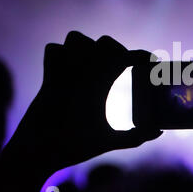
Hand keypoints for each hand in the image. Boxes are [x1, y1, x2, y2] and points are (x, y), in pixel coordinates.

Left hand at [0, 31, 161, 181]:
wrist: (34, 153)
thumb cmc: (73, 147)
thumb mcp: (108, 142)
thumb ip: (136, 137)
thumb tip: (159, 132)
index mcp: (98, 85)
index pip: (126, 58)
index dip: (142, 56)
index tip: (150, 61)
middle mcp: (79, 72)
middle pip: (104, 43)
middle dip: (118, 50)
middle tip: (124, 64)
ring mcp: (61, 72)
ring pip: (76, 39)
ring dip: (89, 46)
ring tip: (96, 61)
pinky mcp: (47, 77)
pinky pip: (54, 50)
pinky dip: (63, 53)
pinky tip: (71, 68)